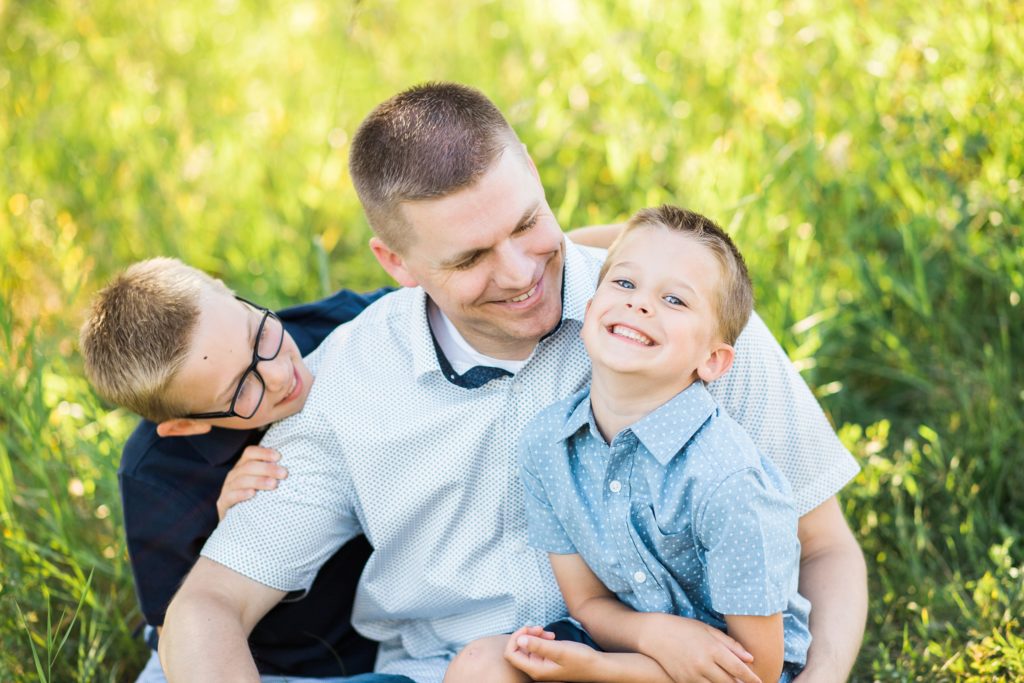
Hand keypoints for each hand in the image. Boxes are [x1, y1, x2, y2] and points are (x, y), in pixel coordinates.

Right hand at [216, 446, 286, 520]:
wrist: (234, 517)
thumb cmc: (254, 495)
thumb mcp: (260, 480)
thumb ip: (271, 472)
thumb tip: (290, 468)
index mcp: (243, 465)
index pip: (250, 452)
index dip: (264, 452)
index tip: (279, 457)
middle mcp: (234, 474)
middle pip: (249, 466)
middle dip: (268, 468)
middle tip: (284, 474)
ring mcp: (228, 488)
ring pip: (241, 480)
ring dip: (259, 481)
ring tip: (273, 484)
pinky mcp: (223, 502)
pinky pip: (231, 496)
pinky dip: (241, 494)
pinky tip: (252, 494)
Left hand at [504, 626, 595, 681]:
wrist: (598, 666)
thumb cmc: (581, 660)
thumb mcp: (559, 650)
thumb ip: (538, 645)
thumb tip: (519, 640)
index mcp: (535, 670)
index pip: (511, 654)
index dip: (516, 638)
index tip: (529, 628)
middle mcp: (536, 670)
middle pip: (519, 650)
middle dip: (526, 635)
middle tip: (541, 627)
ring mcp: (541, 665)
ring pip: (528, 647)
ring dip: (535, 636)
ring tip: (549, 632)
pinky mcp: (548, 660)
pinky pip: (537, 648)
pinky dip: (541, 639)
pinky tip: (552, 636)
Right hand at [638, 613, 760, 682]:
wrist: (655, 634)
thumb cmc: (684, 628)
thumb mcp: (708, 630)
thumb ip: (730, 645)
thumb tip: (750, 659)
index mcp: (712, 649)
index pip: (738, 669)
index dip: (751, 678)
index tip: (759, 681)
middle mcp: (703, 663)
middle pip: (730, 682)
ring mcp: (692, 674)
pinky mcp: (682, 681)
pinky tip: (715, 682)